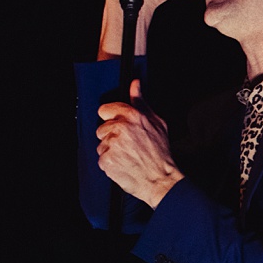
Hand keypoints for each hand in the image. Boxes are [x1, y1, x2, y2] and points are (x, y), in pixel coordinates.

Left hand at [97, 79, 183, 207]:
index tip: (119, 126)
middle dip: (111, 136)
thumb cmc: (160, 152)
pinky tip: (124, 164)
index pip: (105, 110)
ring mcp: (112, 145)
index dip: (112, 118)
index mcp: (132, 116)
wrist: (160, 178)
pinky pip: (102, 158)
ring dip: (111, 150)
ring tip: (128, 155)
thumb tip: (135, 84)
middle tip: (128, 145)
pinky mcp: (106, 160)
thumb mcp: (157, 122)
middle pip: (102, 128)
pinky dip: (111, 162)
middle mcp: (120, 128)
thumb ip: (141, 102)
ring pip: (102, 144)